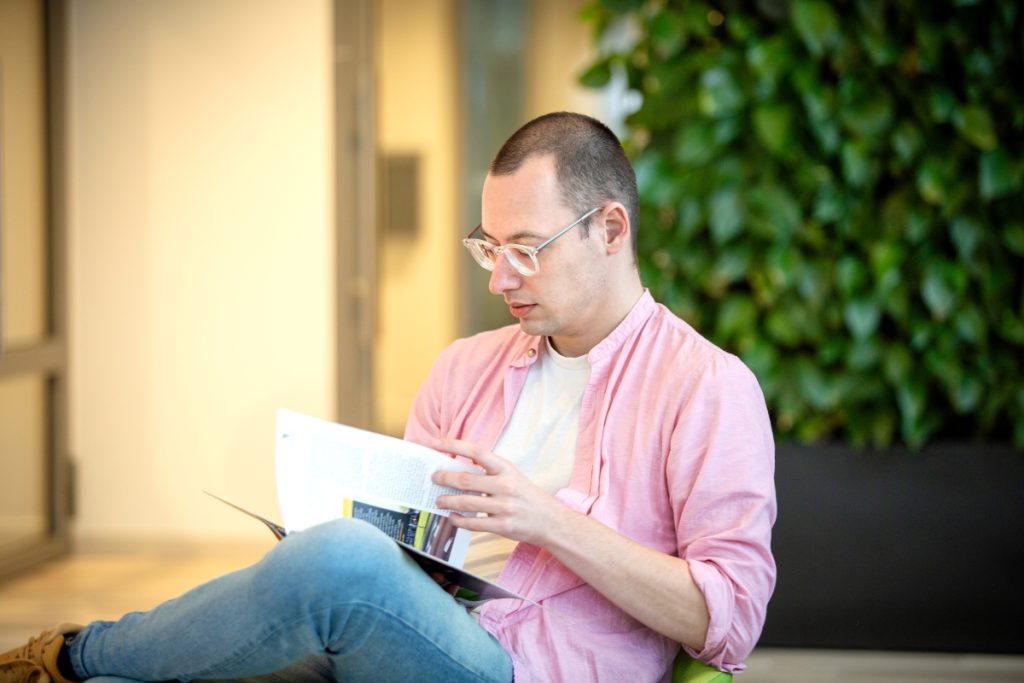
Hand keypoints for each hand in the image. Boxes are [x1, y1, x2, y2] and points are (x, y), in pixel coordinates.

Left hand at [431, 438, 560, 544]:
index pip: (476, 451)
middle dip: (444, 478)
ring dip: (447, 501)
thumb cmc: (527, 496)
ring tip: (438, 500)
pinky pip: (473, 523)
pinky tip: (452, 517)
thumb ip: (489, 472)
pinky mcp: (502, 526)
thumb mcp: (512, 476)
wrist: (551, 520)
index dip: (454, 444)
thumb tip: (458, 470)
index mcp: (506, 468)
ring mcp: (504, 506)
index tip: (436, 443)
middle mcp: (505, 485)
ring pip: (465, 502)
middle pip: (466, 479)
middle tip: (434, 478)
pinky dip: (458, 520)